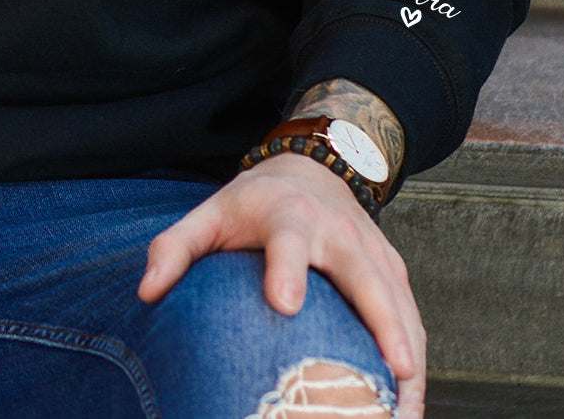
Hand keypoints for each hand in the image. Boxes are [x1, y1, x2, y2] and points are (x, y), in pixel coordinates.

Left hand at [137, 152, 424, 418]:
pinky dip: (417, 358)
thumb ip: (174, 248)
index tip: (283, 305)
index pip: (288, 241)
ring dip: (410, 355)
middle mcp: (338, 232)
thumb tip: (146, 293)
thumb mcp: (209, 213)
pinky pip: (411, 316)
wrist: (311, 168)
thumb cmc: (252, 203)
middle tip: (393, 370)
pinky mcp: (393, 269)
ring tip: (406, 409)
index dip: (286, 270)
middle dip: (383, 323)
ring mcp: (373, 251)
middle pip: (366, 278)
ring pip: (399, 304)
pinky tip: (410, 401)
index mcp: (288, 215)